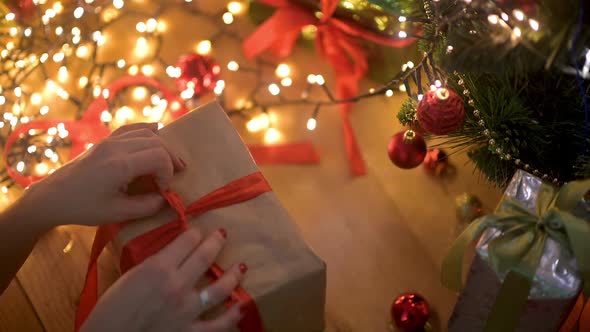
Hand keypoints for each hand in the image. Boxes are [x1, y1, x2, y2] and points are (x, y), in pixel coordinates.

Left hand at [18, 123, 183, 229]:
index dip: (168, 173)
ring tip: (170, 161)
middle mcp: (116, 147)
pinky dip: (147, 131)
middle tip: (176, 175)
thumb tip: (166, 199)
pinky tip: (156, 135)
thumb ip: (146, 206)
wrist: (52, 197)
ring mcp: (109, 141)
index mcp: (119, 165)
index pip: (158, 157)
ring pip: (146, 132)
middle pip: (156, 142)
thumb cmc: (83, 207)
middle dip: (170, 159)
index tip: (163, 190)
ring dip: (162, 145)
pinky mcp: (105, 141)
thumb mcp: (117, 213)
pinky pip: (131, 128)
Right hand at [81, 227, 245, 331]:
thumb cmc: (111, 308)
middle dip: (216, 242)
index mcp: (159, 267)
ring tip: (241, 267)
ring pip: (220, 288)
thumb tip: (173, 255)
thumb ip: (155, 264)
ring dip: (233, 275)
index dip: (194, 233)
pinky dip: (233, 315)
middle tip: (222, 235)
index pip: (187, 241)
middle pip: (205, 257)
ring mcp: (187, 310)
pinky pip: (219, 324)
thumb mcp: (130, 276)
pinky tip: (242, 305)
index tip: (198, 231)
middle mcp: (178, 285)